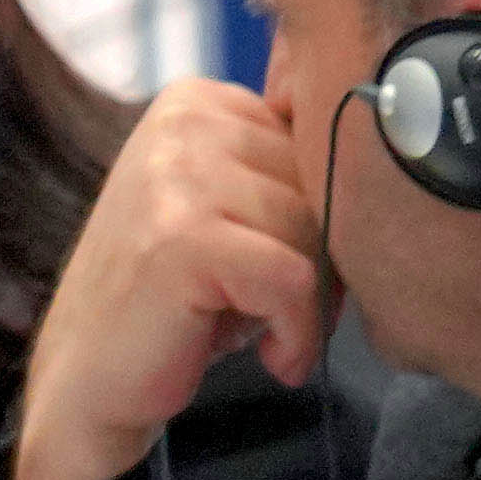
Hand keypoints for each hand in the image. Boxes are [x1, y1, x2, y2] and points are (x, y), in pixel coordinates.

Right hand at [5, 79, 331, 479]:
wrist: (88, 380)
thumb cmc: (177, 302)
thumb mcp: (232, 212)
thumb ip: (287, 171)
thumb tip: (392, 149)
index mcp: (197, 99)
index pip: (322, 143)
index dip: (326, 217)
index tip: (288, 267)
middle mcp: (183, 120)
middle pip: (324, 184)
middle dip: (322, 260)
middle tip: (282, 313)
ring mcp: (178, 174)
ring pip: (316, 232)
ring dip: (311, 304)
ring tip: (267, 333)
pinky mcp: (183, 238)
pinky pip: (295, 281)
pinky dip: (298, 334)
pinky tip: (272, 358)